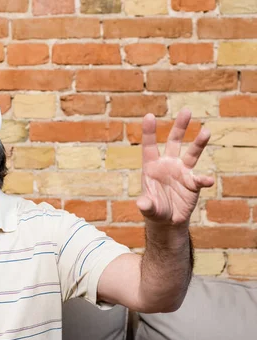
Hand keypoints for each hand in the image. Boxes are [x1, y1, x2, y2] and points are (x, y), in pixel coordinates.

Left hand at [137, 109, 214, 225]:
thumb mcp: (148, 208)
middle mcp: (167, 164)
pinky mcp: (193, 182)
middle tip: (186, 110)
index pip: (149, 146)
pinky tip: (207, 181)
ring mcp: (182, 171)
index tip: (149, 115)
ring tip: (206, 131)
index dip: (149, 131)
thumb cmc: (154, 210)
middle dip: (180, 127)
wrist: (168, 220)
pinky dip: (204, 179)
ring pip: (191, 153)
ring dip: (199, 143)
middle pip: (174, 142)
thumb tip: (141, 203)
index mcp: (151, 167)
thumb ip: (145, 205)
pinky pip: (200, 178)